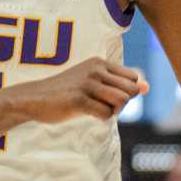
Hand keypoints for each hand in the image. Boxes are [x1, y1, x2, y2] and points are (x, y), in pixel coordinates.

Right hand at [27, 58, 149, 122]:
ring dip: (114, 111)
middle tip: (104, 106)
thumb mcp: (93, 83)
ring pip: (122, 101)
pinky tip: (87, 113)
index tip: (108, 97)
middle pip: (131, 90)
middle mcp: (95, 69)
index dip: (126, 91)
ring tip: (97, 109)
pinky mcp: (79, 99)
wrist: (33, 98)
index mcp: (99, 62)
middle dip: (123, 103)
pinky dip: (101, 118)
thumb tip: (147, 87)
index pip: (133, 77)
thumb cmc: (66, 92)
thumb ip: (119, 84)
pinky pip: (106, 113)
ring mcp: (87, 84)